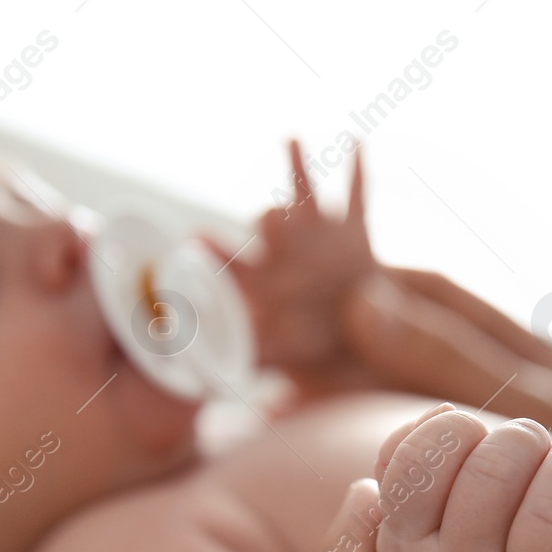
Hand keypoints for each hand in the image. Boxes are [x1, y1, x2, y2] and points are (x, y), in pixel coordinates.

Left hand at [210, 140, 376, 371]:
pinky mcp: (352, 231)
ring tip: (290, 143)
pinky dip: (358, 172)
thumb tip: (242, 408)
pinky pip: (358, 198)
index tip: (193, 249)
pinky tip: (356, 142)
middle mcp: (284, 254)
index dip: (216, 262)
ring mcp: (317, 238)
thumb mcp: (288, 363)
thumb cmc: (313, 348)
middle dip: (264, 219)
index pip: (236, 274)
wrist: (356, 326)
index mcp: (263, 286)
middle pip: (267, 230)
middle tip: (253, 215)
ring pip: (304, 202)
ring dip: (297, 175)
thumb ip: (265, 366)